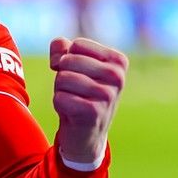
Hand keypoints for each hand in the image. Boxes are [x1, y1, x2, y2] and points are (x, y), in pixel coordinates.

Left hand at [48, 37, 126, 167]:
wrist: (86, 133)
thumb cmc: (80, 93)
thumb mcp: (73, 65)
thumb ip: (62, 49)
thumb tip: (59, 56)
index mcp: (118, 61)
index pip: (77, 45)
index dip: (67, 58)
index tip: (77, 73)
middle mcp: (117, 76)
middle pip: (69, 60)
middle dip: (63, 75)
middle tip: (75, 91)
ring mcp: (107, 95)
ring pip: (62, 78)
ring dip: (60, 90)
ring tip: (74, 100)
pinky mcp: (94, 112)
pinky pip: (60, 98)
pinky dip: (59, 105)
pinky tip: (72, 113)